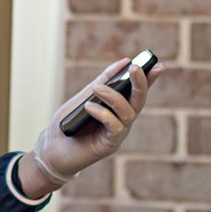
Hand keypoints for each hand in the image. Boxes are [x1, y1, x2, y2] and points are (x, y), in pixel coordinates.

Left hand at [19, 58, 164, 196]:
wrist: (52, 149)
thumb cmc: (69, 123)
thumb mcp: (85, 96)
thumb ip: (103, 81)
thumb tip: (124, 62)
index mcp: (118, 108)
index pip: (137, 91)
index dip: (150, 79)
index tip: (158, 65)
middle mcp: (122, 120)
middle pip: (139, 101)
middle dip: (141, 83)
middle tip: (136, 68)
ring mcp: (117, 134)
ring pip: (128, 113)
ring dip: (114, 97)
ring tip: (97, 88)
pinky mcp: (109, 145)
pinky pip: (114, 127)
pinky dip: (103, 114)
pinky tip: (89, 107)